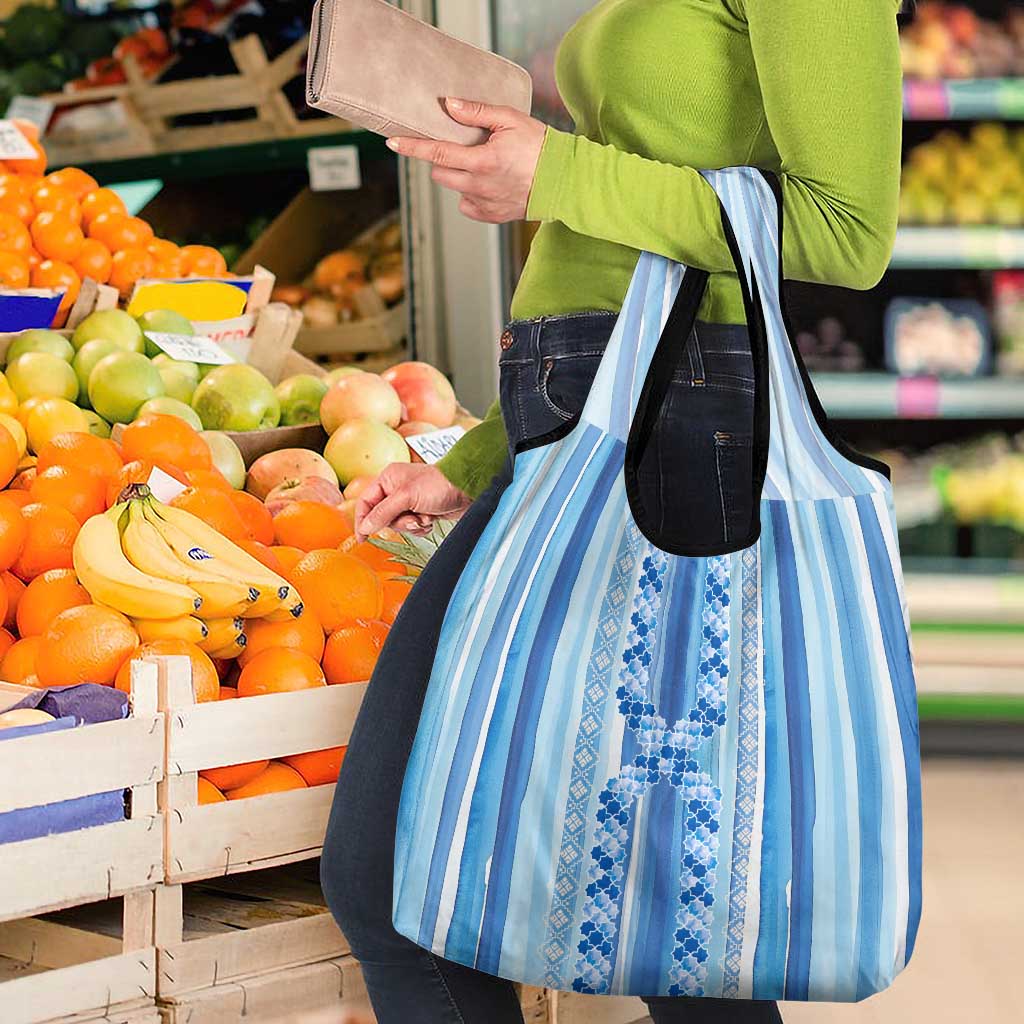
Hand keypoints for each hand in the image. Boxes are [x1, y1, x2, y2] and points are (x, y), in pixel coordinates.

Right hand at [354, 463, 472, 540]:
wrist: (467, 489)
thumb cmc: (438, 485)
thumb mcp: (406, 497)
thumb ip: (383, 512)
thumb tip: (365, 527)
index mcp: (388, 479)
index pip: (366, 502)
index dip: (362, 520)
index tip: (362, 538)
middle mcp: (396, 489)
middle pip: (382, 517)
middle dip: (398, 522)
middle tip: (412, 519)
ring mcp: (409, 501)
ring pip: (398, 524)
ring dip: (412, 525)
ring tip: (425, 517)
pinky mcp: (421, 511)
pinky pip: (412, 527)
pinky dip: (421, 527)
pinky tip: (431, 519)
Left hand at [385, 96, 546, 222]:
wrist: (564, 181)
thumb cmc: (540, 146)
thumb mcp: (510, 119)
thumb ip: (476, 112)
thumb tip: (448, 105)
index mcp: (482, 161)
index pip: (437, 153)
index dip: (412, 147)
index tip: (393, 143)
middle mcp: (479, 186)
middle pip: (440, 173)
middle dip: (441, 159)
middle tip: (460, 147)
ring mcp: (484, 204)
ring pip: (454, 188)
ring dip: (458, 175)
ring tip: (481, 164)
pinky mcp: (491, 216)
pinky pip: (467, 205)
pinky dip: (471, 193)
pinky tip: (488, 183)